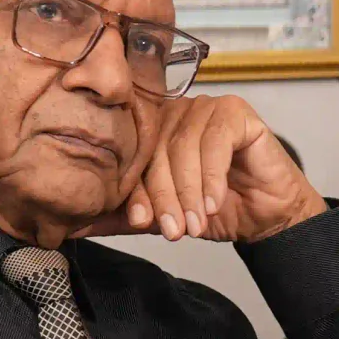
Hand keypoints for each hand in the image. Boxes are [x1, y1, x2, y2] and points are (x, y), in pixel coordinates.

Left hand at [94, 95, 326, 243]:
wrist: (265, 215)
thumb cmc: (215, 209)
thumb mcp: (162, 216)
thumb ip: (123, 216)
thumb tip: (73, 226)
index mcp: (152, 132)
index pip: (135, 159)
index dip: (137, 191)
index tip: (142, 221)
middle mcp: (176, 113)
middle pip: (158, 152)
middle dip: (165, 195)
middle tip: (173, 230)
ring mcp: (206, 108)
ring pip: (185, 148)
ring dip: (189, 191)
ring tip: (195, 222)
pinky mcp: (236, 111)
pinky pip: (217, 141)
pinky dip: (213, 176)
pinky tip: (215, 202)